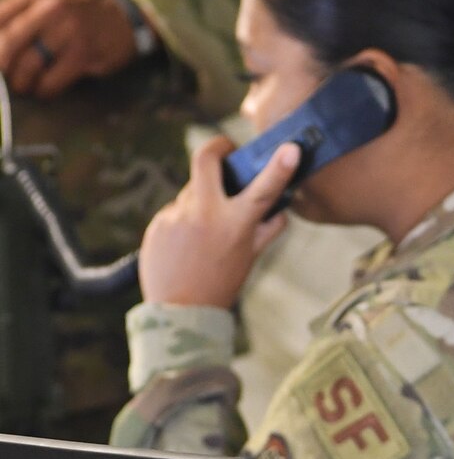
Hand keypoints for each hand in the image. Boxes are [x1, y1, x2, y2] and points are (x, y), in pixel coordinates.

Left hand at [0, 0, 141, 97]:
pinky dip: (43, 90)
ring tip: (23, 86)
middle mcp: (51, 8)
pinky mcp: (83, 54)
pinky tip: (43, 90)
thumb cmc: (77, 18)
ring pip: (28, 64)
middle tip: (2, 78)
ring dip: (21, 82)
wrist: (124, 23)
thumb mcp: (46, 4)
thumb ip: (17, 15)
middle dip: (1, 66)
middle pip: (8, 42)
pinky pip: (51, 79)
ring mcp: (69, 31)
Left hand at [138, 134, 296, 307]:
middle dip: (217, 148)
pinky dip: (184, 220)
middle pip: (205, 160)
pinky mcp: (157, 224)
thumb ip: (267, 230)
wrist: (179, 310)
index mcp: (235, 225)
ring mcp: (176, 217)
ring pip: (191, 192)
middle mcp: (204, 215)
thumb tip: (281, 209)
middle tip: (225, 152)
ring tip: (204, 231)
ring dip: (202, 200)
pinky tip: (186, 245)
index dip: (280, 166)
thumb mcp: (251, 257)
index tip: (291, 148)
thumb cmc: (221, 284)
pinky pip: (175, 212)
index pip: (262, 189)